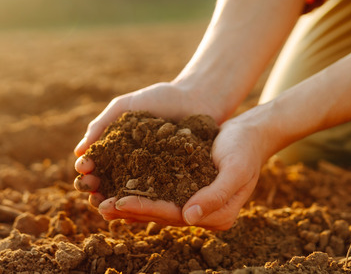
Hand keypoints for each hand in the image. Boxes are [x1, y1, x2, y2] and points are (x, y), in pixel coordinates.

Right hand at [73, 82, 216, 206]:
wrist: (196, 99)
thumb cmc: (160, 99)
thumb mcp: (125, 107)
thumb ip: (102, 125)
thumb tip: (78, 152)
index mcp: (118, 148)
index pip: (96, 164)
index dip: (87, 169)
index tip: (83, 168)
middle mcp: (132, 165)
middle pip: (107, 183)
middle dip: (95, 189)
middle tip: (90, 190)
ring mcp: (151, 176)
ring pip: (127, 195)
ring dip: (112, 202)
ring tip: (105, 205)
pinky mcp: (172, 183)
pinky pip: (154, 196)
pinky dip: (141, 204)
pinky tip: (130, 208)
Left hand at [86, 116, 273, 230]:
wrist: (251, 132)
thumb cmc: (245, 149)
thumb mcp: (236, 170)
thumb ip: (216, 195)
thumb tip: (189, 218)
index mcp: (217, 216)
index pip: (173, 215)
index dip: (145, 209)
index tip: (119, 202)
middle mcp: (202, 214)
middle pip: (159, 214)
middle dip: (129, 210)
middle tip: (99, 205)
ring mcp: (193, 201)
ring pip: (155, 205)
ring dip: (128, 204)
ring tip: (99, 200)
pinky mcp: (184, 187)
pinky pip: (157, 191)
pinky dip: (136, 189)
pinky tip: (115, 184)